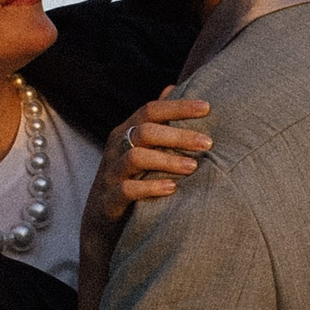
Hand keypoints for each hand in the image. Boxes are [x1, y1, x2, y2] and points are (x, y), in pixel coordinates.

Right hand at [84, 93, 213, 237]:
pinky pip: (127, 189)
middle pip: (145, 131)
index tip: (208, 107)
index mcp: (126, 132)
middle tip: (208, 142)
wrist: (101, 223)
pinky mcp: (109, 198)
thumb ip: (155, 120)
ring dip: (167, 160)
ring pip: (136, 157)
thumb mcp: (139, 147)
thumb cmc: (129, 179)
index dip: (178, 107)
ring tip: (194, 167)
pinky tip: (172, 189)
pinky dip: (150, 187)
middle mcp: (116, 147)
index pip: (150, 110)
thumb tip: (173, 86)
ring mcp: (110, 172)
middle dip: (178, 135)